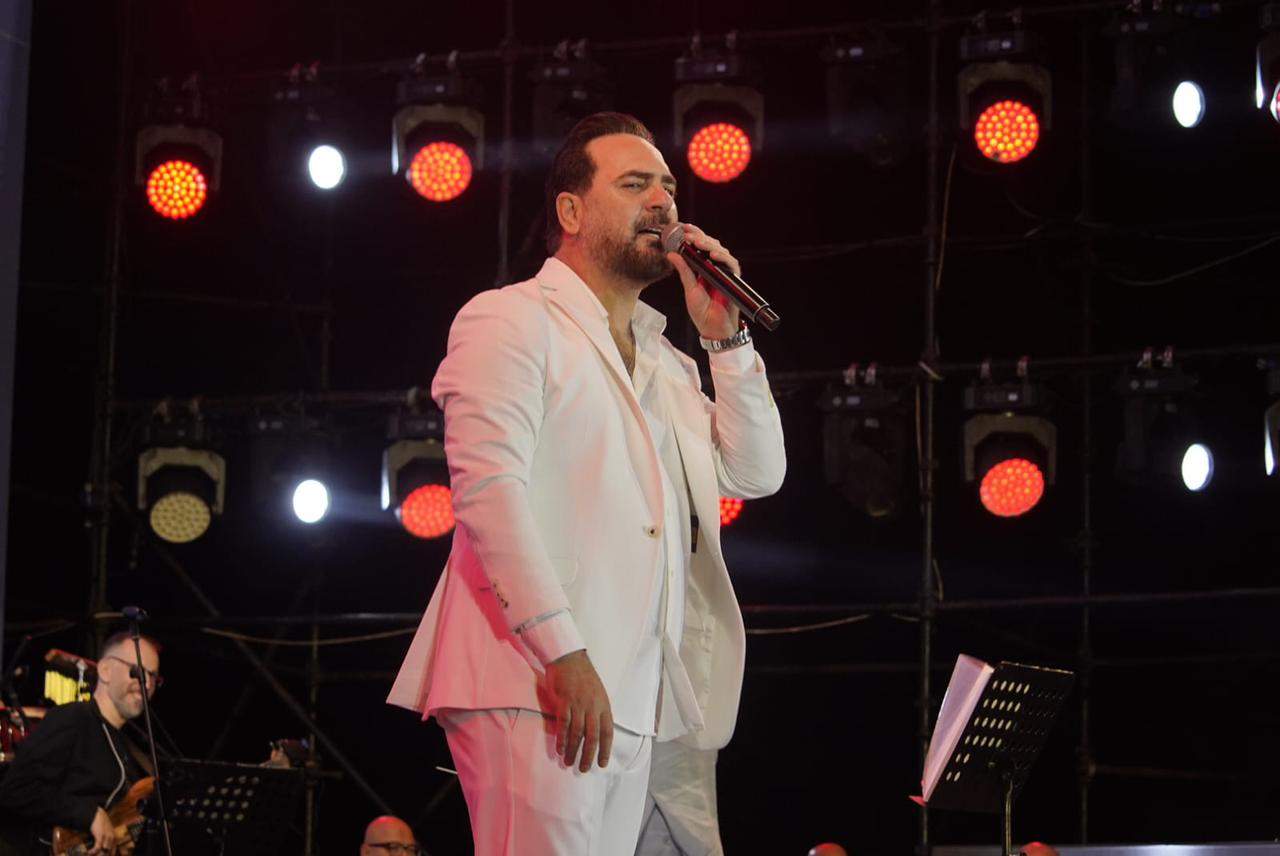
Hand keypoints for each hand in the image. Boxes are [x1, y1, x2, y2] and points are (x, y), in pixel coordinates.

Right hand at [88, 806, 115, 854]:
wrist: (97, 814)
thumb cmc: (100, 821)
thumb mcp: (105, 829)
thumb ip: (105, 836)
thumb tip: (101, 845)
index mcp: (113, 834)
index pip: (114, 846)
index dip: (111, 852)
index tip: (108, 854)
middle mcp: (111, 835)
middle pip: (109, 848)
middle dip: (103, 853)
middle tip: (98, 855)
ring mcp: (106, 836)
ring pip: (104, 849)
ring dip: (98, 853)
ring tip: (92, 854)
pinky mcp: (100, 836)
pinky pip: (98, 847)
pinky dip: (93, 851)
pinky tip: (89, 852)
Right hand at [544, 650, 612, 771]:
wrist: (569, 658)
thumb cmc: (584, 675)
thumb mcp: (598, 692)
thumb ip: (598, 710)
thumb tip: (597, 730)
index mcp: (604, 705)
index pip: (608, 732)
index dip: (605, 750)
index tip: (602, 763)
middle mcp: (593, 707)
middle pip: (592, 737)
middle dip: (588, 755)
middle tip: (584, 769)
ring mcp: (578, 704)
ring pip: (577, 733)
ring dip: (572, 750)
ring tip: (568, 762)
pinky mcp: (564, 702)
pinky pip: (564, 724)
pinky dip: (561, 738)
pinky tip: (559, 748)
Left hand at [666, 223, 741, 339]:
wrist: (713, 328)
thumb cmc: (702, 312)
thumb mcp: (689, 289)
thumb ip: (683, 271)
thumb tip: (671, 254)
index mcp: (702, 268)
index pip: (699, 246)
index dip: (693, 235)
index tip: (683, 228)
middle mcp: (714, 267)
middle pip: (710, 245)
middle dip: (699, 237)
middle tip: (687, 233)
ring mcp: (724, 272)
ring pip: (720, 251)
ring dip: (709, 245)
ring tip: (697, 242)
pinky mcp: (733, 279)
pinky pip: (731, 264)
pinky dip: (723, 258)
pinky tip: (713, 255)